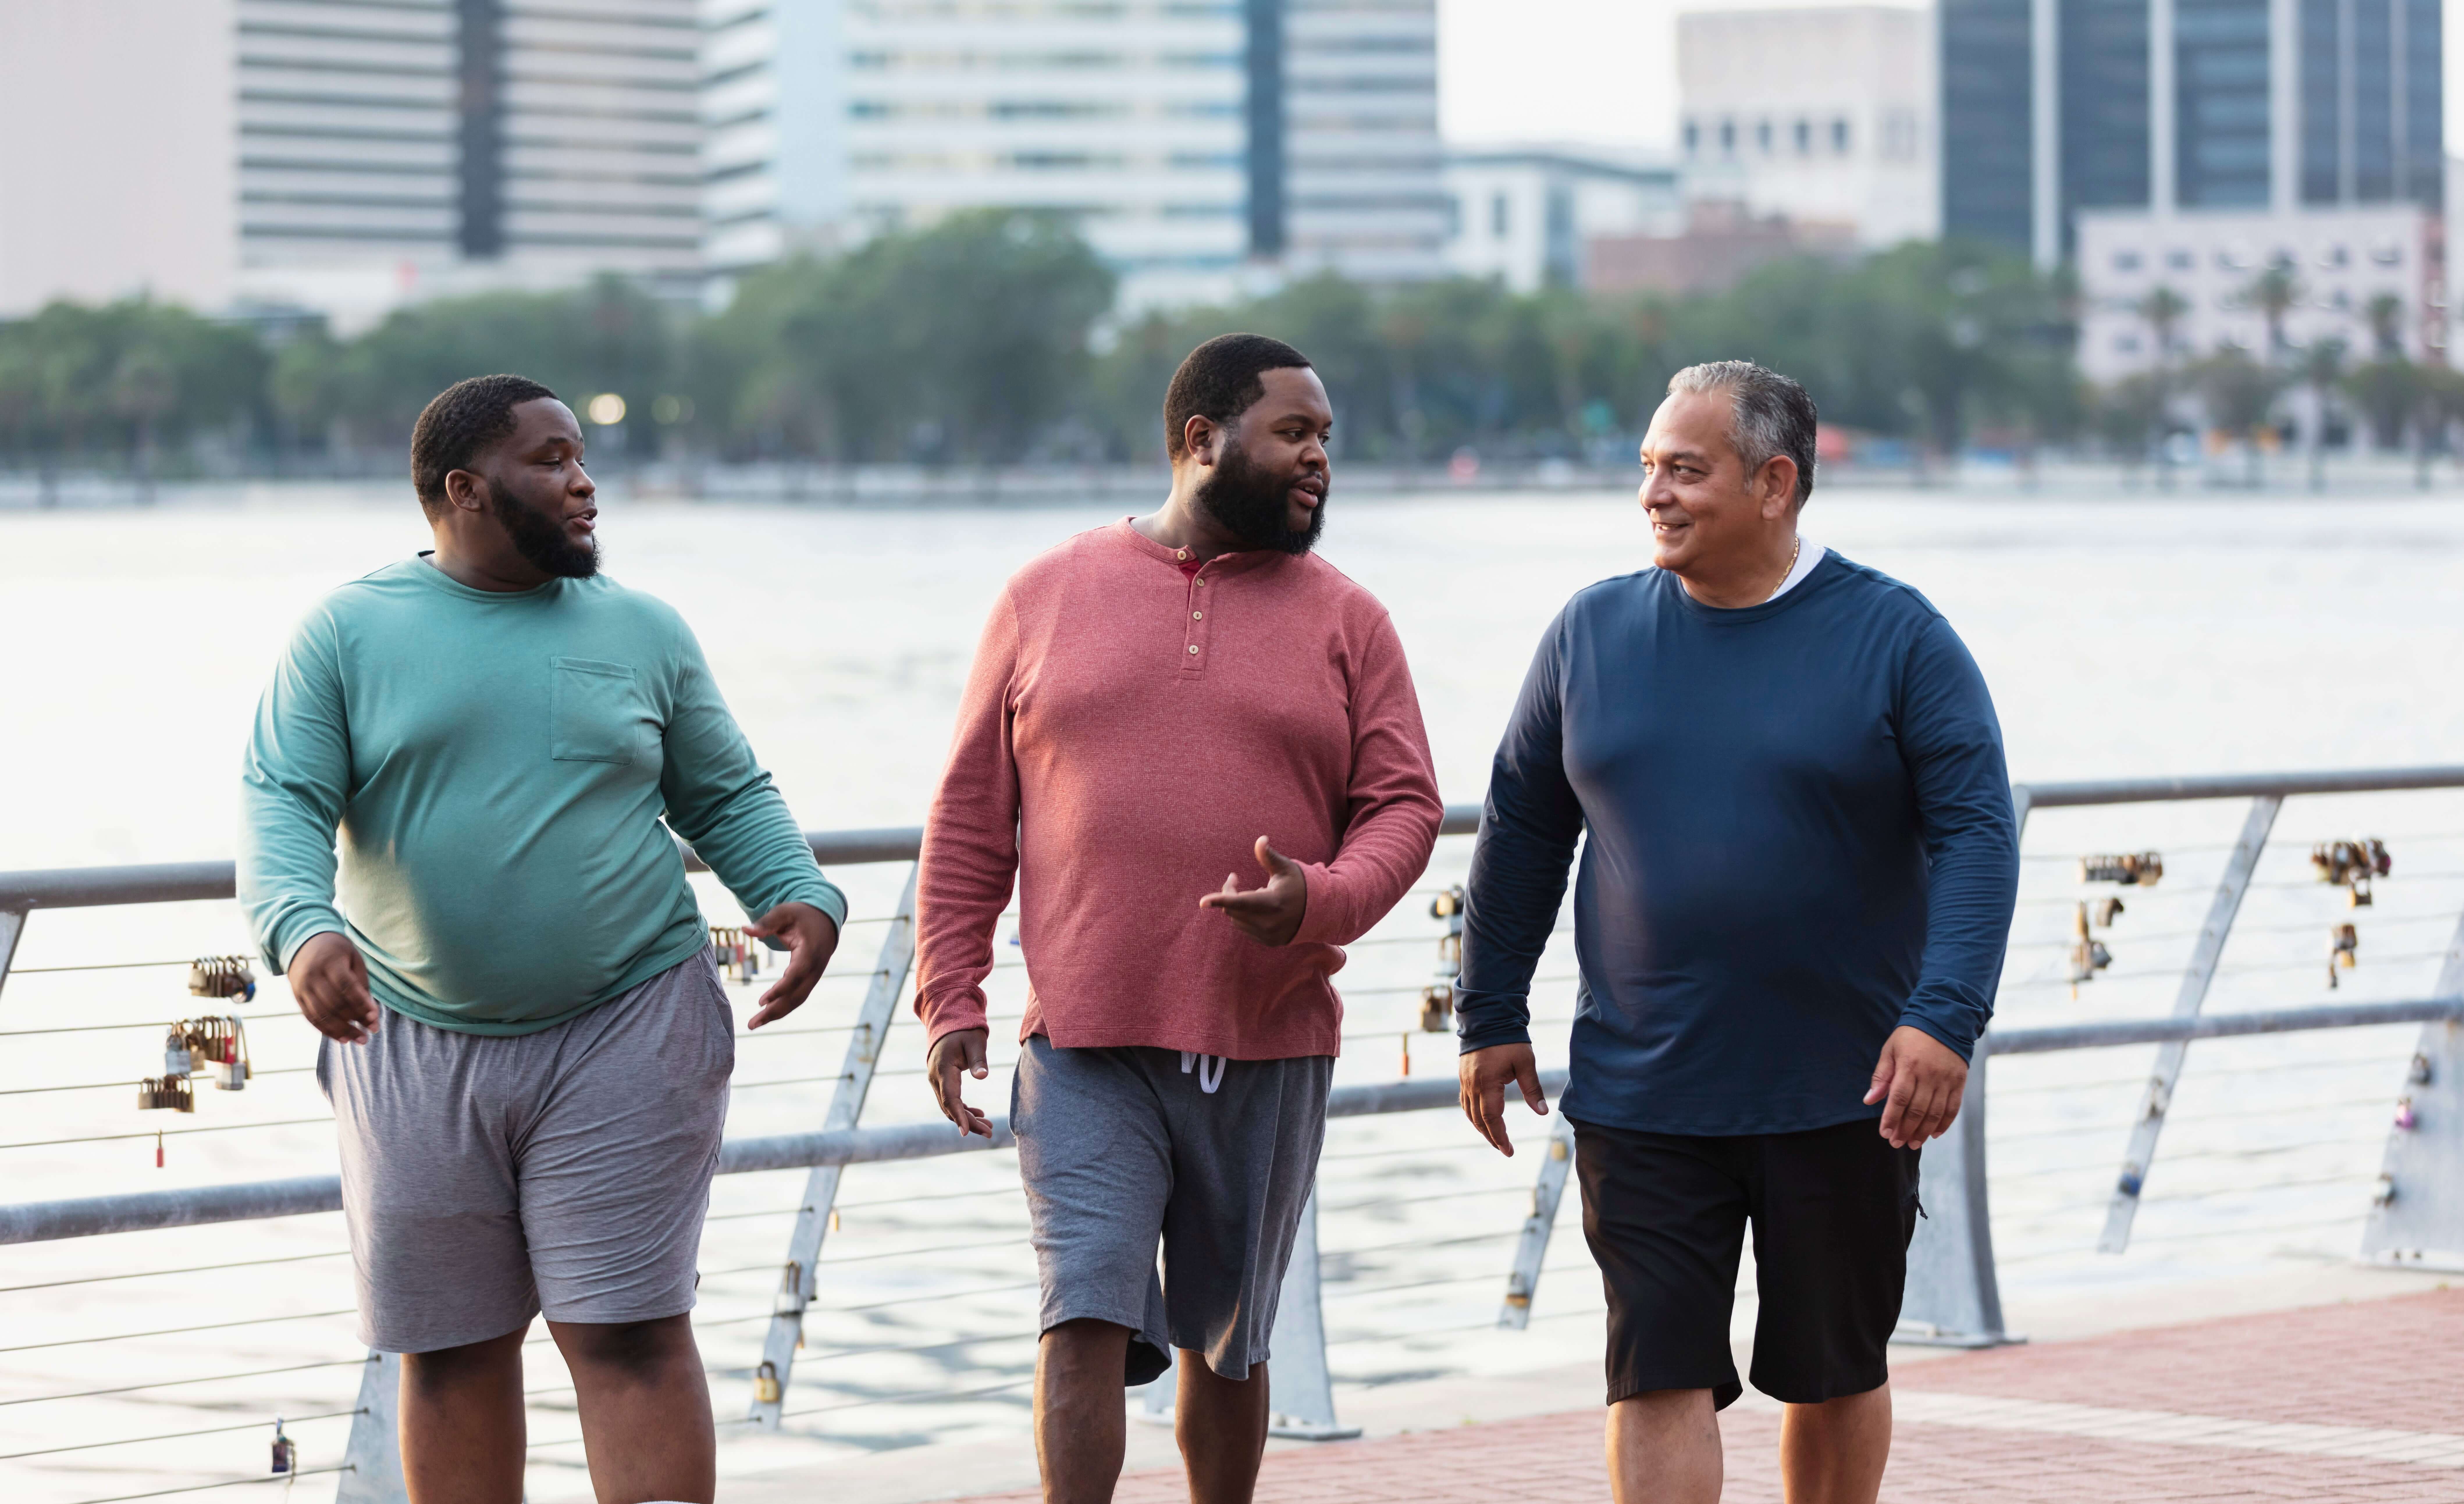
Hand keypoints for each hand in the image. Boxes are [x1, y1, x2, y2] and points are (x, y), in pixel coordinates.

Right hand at [289, 931, 377, 1042]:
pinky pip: (311, 1018)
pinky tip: (342, 1038)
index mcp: (329, 961)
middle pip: (333, 1003)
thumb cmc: (337, 952)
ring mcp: (302, 988)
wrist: (304, 944)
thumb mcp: (353, 959)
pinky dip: (327, 1031)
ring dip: (341, 1031)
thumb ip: (361, 984)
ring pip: (321, 1015)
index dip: (360, 1003)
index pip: (345, 986)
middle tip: (371, 1032)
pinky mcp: (297, 998)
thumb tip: (371, 1013)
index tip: (374, 1017)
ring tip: (359, 1039)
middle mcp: (312, 976)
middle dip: (354, 1020)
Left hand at [742, 901, 839, 1029]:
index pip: (796, 975)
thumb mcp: (784, 912)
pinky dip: (783, 1006)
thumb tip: (744, 929)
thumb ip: (766, 923)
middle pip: (797, 995)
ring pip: (797, 999)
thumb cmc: (802, 914)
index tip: (761, 1001)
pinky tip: (767, 1014)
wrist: (825, 919)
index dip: (780, 989)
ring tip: (755, 1024)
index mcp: (811, 951)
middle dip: (775, 1011)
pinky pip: (798, 996)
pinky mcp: (810, 979)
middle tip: (751, 1024)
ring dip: (777, 1013)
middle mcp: (815, 967)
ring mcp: (815, 975)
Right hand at [927, 1027, 992, 1136]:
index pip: (950, 1099)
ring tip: (987, 1127)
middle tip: (989, 1132)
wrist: (950, 1023)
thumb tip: (982, 1076)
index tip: (966, 1132)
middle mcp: (936, 1078)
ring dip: (967, 1117)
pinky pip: (951, 1100)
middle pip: (950, 1107)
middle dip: (968, 1122)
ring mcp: (937, 1080)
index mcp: (943, 1069)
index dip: (959, 1116)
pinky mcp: (942, 1081)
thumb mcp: (975, 1042)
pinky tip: (978, 1114)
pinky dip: (963, 1109)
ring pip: (950, 1106)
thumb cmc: (964, 1031)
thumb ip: (979, 1059)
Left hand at [1197, 836, 1309, 946]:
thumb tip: (1260, 839)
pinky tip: (1257, 908)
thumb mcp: (1286, 868)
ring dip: (1236, 906)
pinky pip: (1244, 929)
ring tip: (1253, 894)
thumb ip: (1269, 856)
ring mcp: (1268, 935)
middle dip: (1228, 893)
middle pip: (1233, 910)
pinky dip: (1243, 917)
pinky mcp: (1268, 942)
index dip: (1220, 900)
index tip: (1202, 902)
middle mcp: (1269, 922)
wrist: (1318, 912)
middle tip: (1233, 878)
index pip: (1241, 902)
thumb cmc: (1299, 884)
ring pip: (1236, 920)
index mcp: (1273, 903)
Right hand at [1458, 1042, 1547, 1154]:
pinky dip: (1473, 1114)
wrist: (1487, 1018)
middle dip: (1491, 1137)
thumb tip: (1543, 1112)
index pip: (1491, 1118)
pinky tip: (1482, 1119)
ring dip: (1481, 1128)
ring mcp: (1465, 1080)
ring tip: (1495, 1138)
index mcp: (1487, 1083)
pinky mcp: (1463, 1076)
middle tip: (1505, 1149)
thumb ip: (1532, 1089)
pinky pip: (1465, 1101)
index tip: (1509, 1150)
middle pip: (1478, 1119)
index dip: (1499, 1136)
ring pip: (1470, 1112)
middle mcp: (1472, 1084)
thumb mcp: (1525, 1063)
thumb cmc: (1509, 1040)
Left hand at [1865, 1025, 1968, 1147]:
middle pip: (1917, 1110)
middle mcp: (1929, 1075)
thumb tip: (1869, 1100)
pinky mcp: (1959, 1082)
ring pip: (1935, 1113)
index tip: (1884, 1133)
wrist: (1945, 1020)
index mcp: (1909, 1066)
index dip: (1891, 1119)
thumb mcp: (1890, 1050)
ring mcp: (1946, 1079)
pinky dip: (1944, 1123)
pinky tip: (1934, 1134)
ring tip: (1913, 1143)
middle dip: (1905, 1130)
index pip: (1899, 1099)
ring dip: (1923, 1132)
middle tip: (1896, 1143)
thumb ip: (1881, 1076)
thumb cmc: (1911, 1036)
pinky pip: (1953, 1108)